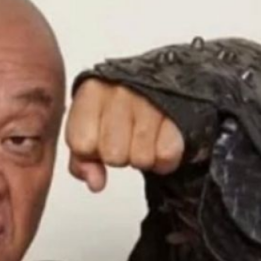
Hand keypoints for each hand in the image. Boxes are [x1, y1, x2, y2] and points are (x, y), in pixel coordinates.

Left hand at [65, 79, 185, 192]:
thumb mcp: (88, 125)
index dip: (91, 151)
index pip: (83, 144)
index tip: (98, 141)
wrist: (158, 77)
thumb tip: (95, 183)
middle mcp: (122, 92)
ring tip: (144, 139)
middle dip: (119, 155)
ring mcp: (152, 101)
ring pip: (142, 159)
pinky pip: (168, 155)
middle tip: (125, 139)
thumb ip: (81, 159)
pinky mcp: (179, 113)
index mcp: (92, 91)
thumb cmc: (116, 103)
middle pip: (114, 156)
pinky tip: (160, 142)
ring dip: (143, 157)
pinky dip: (164, 159)